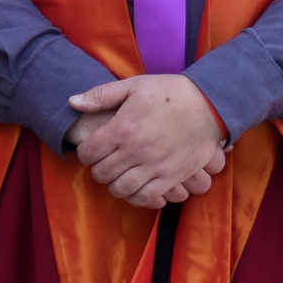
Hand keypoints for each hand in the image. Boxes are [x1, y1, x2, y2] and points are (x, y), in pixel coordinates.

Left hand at [66, 74, 228, 208]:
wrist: (209, 104)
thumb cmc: (170, 93)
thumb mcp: (134, 86)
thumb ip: (101, 95)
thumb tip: (72, 102)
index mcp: (122, 128)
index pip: (88, 153)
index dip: (85, 153)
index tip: (92, 150)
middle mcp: (135, 150)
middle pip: (102, 173)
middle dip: (99, 169)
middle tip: (105, 163)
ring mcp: (154, 166)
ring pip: (121, 189)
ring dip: (116, 184)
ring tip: (120, 176)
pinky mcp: (172, 176)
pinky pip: (146, 197)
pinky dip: (137, 196)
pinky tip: (137, 187)